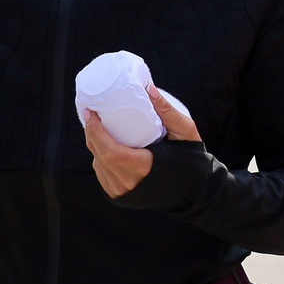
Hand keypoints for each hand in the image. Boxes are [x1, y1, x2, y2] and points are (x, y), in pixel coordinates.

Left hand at [84, 87, 200, 198]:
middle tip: (92, 114)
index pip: (110, 151)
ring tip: (98, 127)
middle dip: (91, 133)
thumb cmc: (192, 159)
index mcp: (144, 168)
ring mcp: (122, 191)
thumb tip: (149, 88)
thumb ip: (168, 110)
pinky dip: (100, 158)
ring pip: (98, 164)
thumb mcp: (185, 131)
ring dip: (95, 145)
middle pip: (99, 155)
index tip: (91, 113)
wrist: (192, 190)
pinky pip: (102, 173)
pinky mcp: (118, 195)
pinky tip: (105, 145)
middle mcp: (129, 183)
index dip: (95, 132)